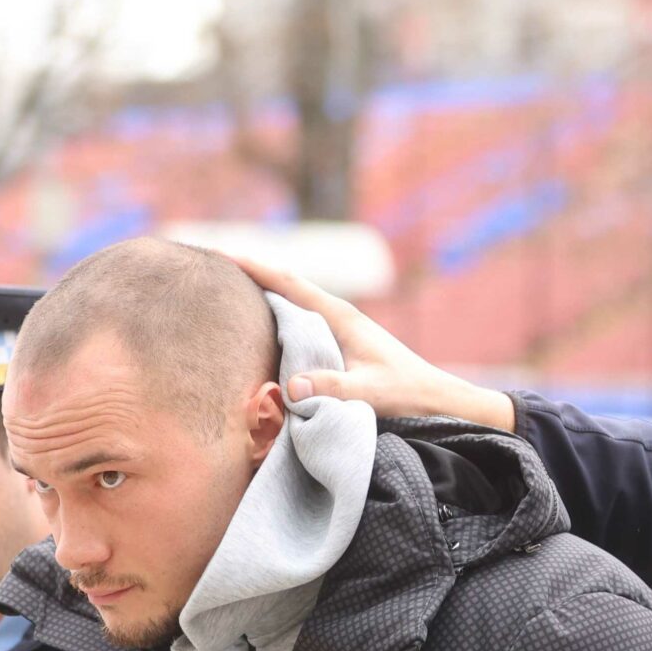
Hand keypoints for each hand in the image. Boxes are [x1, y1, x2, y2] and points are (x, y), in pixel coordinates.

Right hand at [229, 254, 516, 430]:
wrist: (437, 396)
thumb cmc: (406, 393)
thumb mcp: (368, 392)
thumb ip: (332, 387)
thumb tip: (291, 386)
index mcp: (340, 316)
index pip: (289, 284)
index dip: (255, 268)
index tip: (224, 254)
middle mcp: (338, 314)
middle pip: (287, 284)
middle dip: (252, 272)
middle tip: (215, 263)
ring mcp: (340, 326)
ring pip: (294, 300)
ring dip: (264, 290)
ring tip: (230, 285)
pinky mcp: (342, 341)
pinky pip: (301, 318)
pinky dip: (278, 311)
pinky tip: (264, 319)